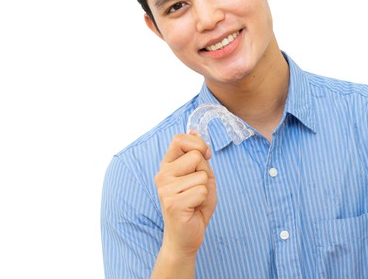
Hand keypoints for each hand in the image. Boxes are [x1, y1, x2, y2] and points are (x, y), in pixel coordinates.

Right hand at [154, 131, 216, 259]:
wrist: (185, 237)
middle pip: (195, 155)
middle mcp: (162, 175)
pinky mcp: (172, 203)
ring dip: (205, 188)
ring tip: (195, 200)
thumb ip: (198, 155)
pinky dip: (204, 200)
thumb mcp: (200, 176)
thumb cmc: (194, 206)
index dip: (197, 144)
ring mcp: (165, 189)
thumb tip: (194, 130)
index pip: (179, 139)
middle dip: (205, 171)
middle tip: (197, 188)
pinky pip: (201, 191)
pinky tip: (193, 209)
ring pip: (201, 175)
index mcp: (167, 165)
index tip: (204, 156)